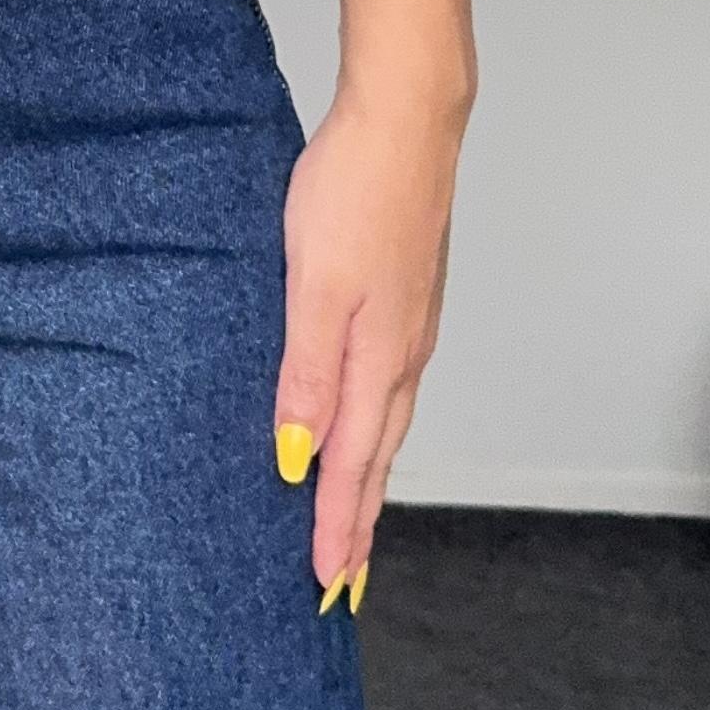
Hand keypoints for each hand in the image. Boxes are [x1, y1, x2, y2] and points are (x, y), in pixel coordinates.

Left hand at [272, 75, 465, 608]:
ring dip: (366, 477)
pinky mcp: (405, 297)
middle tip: (344, 582)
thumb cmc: (354, 192)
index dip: (339, 528)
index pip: (353, 465)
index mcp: (379, 358)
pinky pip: (388, 384)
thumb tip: (299, 456)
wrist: (407, 120)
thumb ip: (307, 373)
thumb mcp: (314, 287)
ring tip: (352, 520)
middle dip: (358, 522)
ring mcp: (410, 324)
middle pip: (377, 456)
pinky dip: (373, 425)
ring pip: (386, 422)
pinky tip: (361, 422)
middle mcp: (403, 352)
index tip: (328, 589)